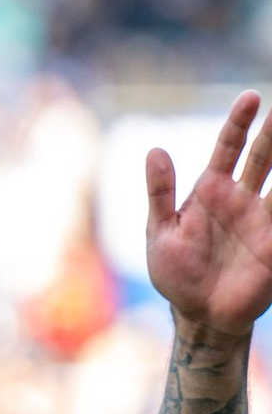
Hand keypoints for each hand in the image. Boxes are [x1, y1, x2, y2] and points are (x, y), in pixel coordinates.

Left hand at [147, 90, 271, 337]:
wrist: (197, 314)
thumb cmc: (175, 272)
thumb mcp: (160, 232)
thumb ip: (159, 193)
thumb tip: (154, 150)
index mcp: (212, 191)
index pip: (229, 148)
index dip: (239, 123)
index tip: (251, 98)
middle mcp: (243, 198)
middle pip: (265, 156)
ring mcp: (264, 219)